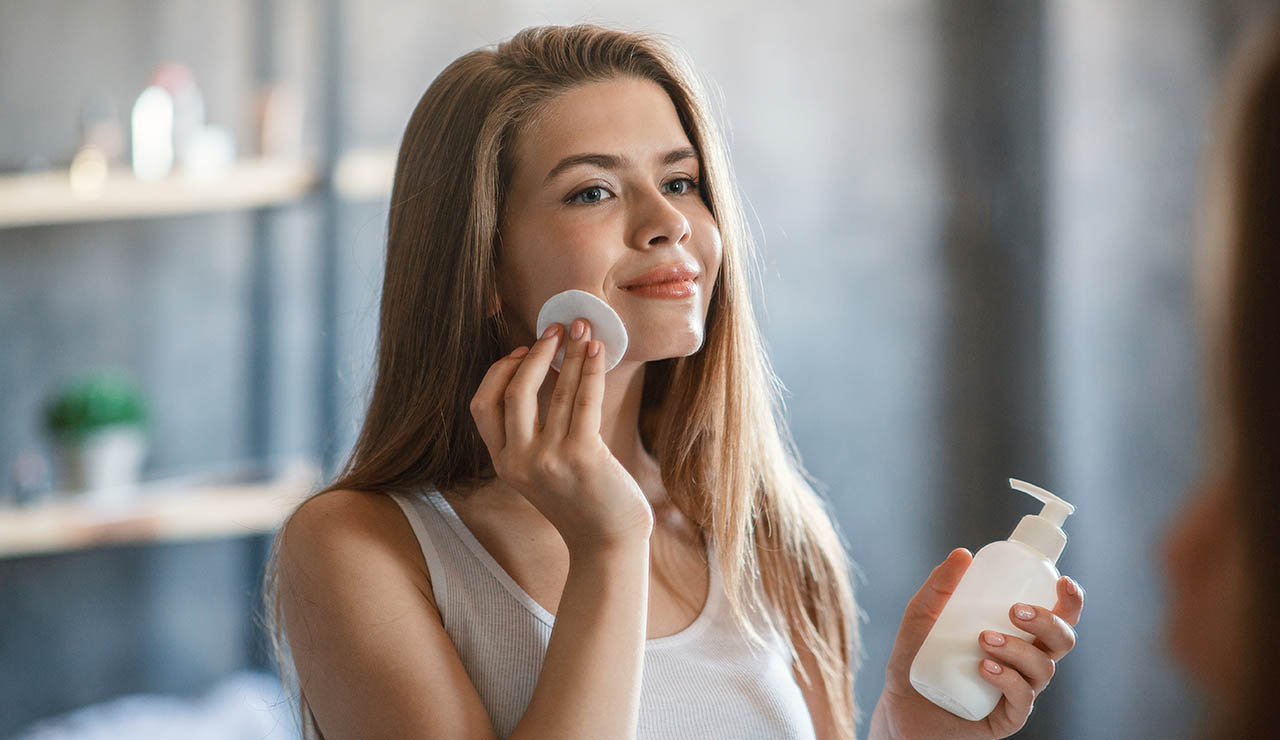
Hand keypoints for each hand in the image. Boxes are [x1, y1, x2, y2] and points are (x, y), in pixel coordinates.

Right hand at [469, 318, 653, 554]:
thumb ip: (533, 434)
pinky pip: (583, 401)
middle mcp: (519, 462)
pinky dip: (589, 369)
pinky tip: (596, 351)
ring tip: (581, 330)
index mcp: (503, 464)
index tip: (523, 351)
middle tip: (554, 329)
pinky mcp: (582, 457)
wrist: (609, 542)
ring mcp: (549, 460)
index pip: (481, 406)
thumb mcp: (542, 470)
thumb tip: (544, 371)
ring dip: (568, 354)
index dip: (499, 372)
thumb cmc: (582, 500)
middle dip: (534, 354)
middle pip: (512, 392)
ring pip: (554, 392)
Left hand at [870, 548, 1084, 739]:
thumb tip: (963, 555)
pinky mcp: (1008, 718)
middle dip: (1047, 621)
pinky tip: (985, 668)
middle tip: (1014, 611)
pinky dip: (1008, 679)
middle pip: (1062, 641)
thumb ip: (940, 586)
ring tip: (983, 640)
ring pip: (1043, 668)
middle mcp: (1025, 662)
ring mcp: (1019, 691)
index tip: (1061, 581)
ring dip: (1018, 649)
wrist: (900, 703)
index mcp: (1017, 634)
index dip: (1070, 601)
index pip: (1057, 617)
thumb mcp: (923, 615)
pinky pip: (1022, 698)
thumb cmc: (917, 657)